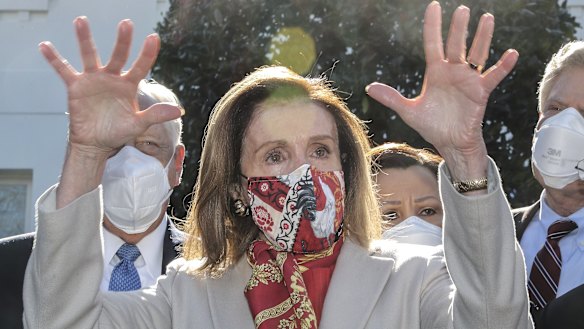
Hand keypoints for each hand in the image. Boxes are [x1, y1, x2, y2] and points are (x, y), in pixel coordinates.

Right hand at [39, 17, 181, 157]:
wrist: (96, 143)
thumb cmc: (118, 132)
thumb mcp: (138, 124)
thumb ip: (155, 115)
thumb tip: (178, 110)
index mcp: (129, 85)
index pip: (141, 66)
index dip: (148, 53)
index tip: (154, 37)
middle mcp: (112, 78)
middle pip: (118, 55)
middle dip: (122, 41)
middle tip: (126, 23)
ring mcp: (94, 80)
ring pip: (90, 55)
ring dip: (85, 39)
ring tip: (81, 21)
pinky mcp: (76, 86)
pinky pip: (64, 70)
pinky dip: (54, 59)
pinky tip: (45, 46)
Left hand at [366, 2, 517, 178]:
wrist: (449, 143)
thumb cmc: (431, 125)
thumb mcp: (408, 111)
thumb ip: (391, 98)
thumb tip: (368, 87)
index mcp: (435, 73)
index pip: (433, 44)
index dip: (433, 26)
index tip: (434, 6)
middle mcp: (453, 72)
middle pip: (456, 44)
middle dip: (458, 28)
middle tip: (462, 9)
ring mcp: (468, 80)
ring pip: (476, 54)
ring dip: (482, 38)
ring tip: (486, 18)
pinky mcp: (480, 92)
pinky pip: (493, 76)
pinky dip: (503, 66)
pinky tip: (511, 53)